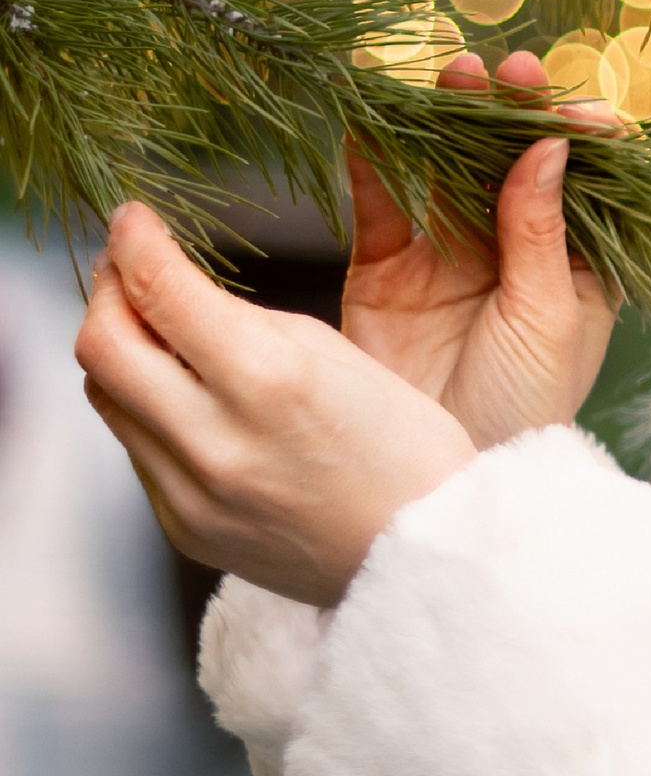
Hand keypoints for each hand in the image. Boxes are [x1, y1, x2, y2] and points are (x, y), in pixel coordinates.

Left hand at [76, 206, 477, 607]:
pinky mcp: (185, 528)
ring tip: (161, 335)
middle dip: (106, 293)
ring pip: (108, 399)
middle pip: (99, 345)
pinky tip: (195, 405)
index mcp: (270, 380)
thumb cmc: (405, 448)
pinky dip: (153, 413)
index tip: (131, 220)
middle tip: (128, 271)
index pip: (160, 289)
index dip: (133, 240)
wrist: (426, 555)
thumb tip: (176, 294)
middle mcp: (218, 440)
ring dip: (124, 354)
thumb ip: (247, 320)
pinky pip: (139, 452)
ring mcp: (193, 493)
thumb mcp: (340, 354)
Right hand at [341, 49, 620, 449]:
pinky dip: (373, 163)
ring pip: (446, 170)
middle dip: (507, 113)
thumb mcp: (547, 317)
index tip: (575, 111)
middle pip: (509, 162)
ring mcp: (447, 255)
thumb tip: (551, 146)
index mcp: (575, 263)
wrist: (444, 481)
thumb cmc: (523, 411)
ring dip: (446, 122)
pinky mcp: (385, 270)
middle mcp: (512, 249)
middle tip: (502, 70)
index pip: (582, 182)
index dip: (578, 139)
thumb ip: (541, 231)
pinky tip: (370, 123)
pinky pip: (380, 205)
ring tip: (449, 74)